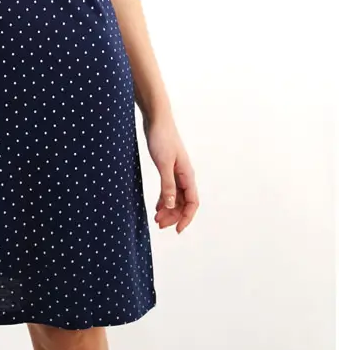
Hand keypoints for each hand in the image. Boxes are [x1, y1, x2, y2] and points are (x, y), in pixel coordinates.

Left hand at [141, 112, 198, 233]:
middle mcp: (185, 175)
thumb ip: (167, 185)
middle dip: (174, 215)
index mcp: (187, 174)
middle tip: (159, 225)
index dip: (187, 217)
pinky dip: (165, 199)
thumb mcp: (163, 163)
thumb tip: (171, 206)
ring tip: (157, 219)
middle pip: (184, 202)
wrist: (156, 119)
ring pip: (177, 197)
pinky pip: (170, 189)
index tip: (177, 229)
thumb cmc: (161, 138)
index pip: (193, 202)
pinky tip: (157, 207)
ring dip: (169, 209)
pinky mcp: (168, 167)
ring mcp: (177, 172)